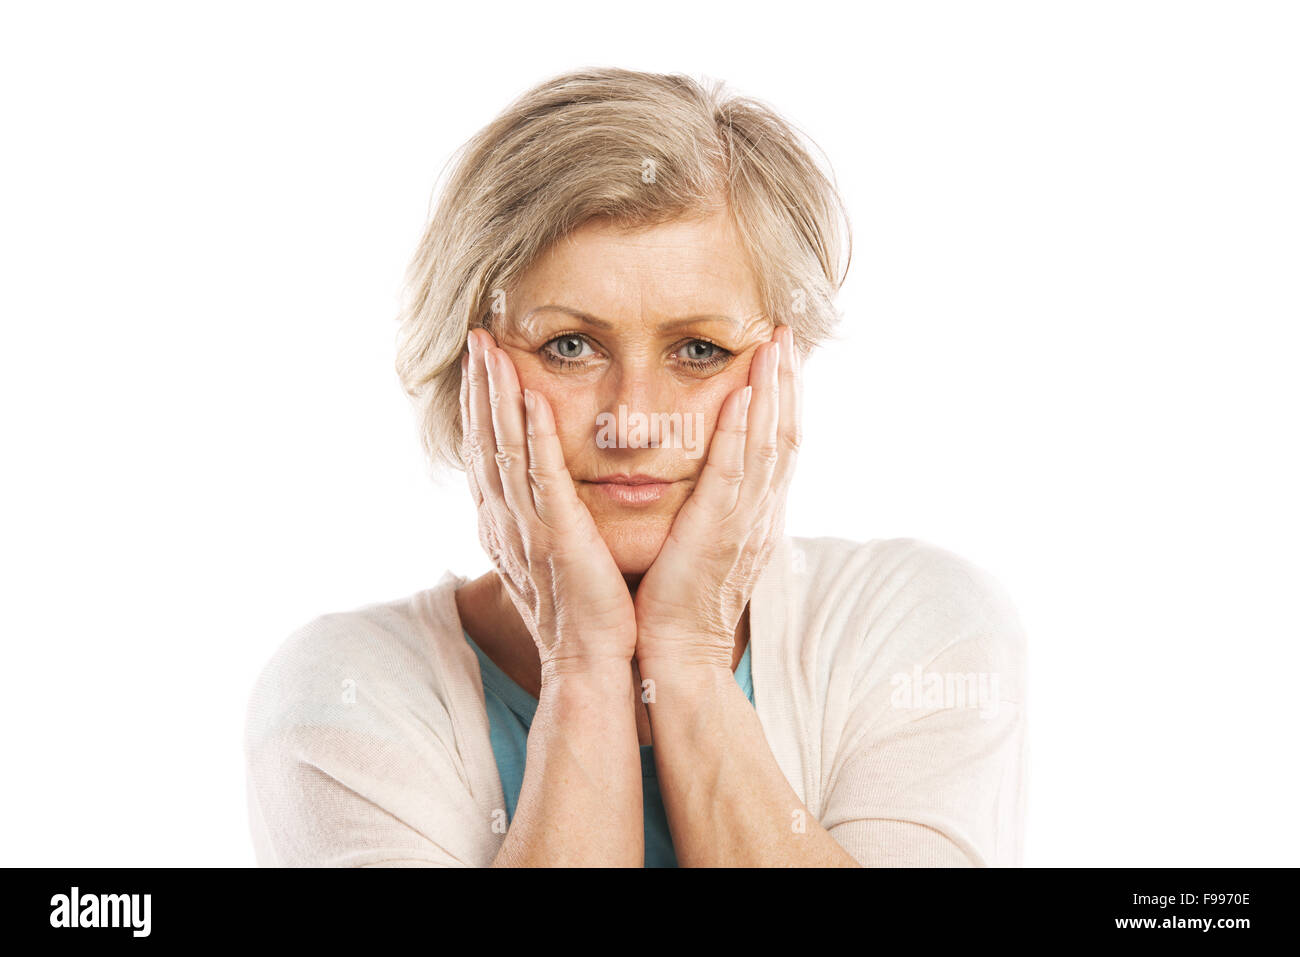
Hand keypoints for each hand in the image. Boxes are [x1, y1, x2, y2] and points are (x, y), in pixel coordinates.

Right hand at [461, 328, 637, 675]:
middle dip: (478, 387)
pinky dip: (534, 434)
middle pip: (484, 441)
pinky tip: (530, 397)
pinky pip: (541, 477)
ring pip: (505, 448)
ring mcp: (528, 529)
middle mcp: (505, 522)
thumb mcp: (552, 559)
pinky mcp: (557, 537)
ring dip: (496, 396)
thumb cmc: (580, 615)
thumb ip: (543, 522)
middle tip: (475, 337)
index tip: (478, 364)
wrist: (588, 666)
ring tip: (491, 349)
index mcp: (505, 526)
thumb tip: (541, 498)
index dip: (478, 407)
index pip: (485, 454)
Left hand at [632, 324, 801, 668]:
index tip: (781, 356)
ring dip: (773, 392)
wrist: (680, 655)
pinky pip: (733, 474)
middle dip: (787, 382)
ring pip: (770, 446)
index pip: (780, 445)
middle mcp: (761, 514)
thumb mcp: (709, 546)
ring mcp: (745, 524)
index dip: (784, 399)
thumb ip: (717, 509)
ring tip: (773, 346)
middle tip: (785, 333)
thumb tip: (716, 477)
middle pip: (785, 435)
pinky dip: (742, 433)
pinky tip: (744, 396)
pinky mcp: (717, 535)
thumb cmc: (682, 602)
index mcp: (758, 516)